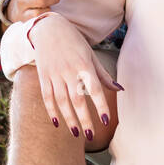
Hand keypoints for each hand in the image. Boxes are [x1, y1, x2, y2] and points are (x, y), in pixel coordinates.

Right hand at [28, 14, 118, 140]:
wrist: (48, 28)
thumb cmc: (73, 42)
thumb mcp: (90, 55)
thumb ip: (103, 74)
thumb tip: (120, 90)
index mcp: (83, 65)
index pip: (94, 89)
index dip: (101, 105)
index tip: (107, 120)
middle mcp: (69, 71)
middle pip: (77, 100)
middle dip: (85, 119)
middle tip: (91, 136)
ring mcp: (54, 74)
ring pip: (61, 101)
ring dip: (69, 119)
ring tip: (77, 133)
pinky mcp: (43, 76)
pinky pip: (47, 97)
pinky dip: (51, 111)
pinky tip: (57, 123)